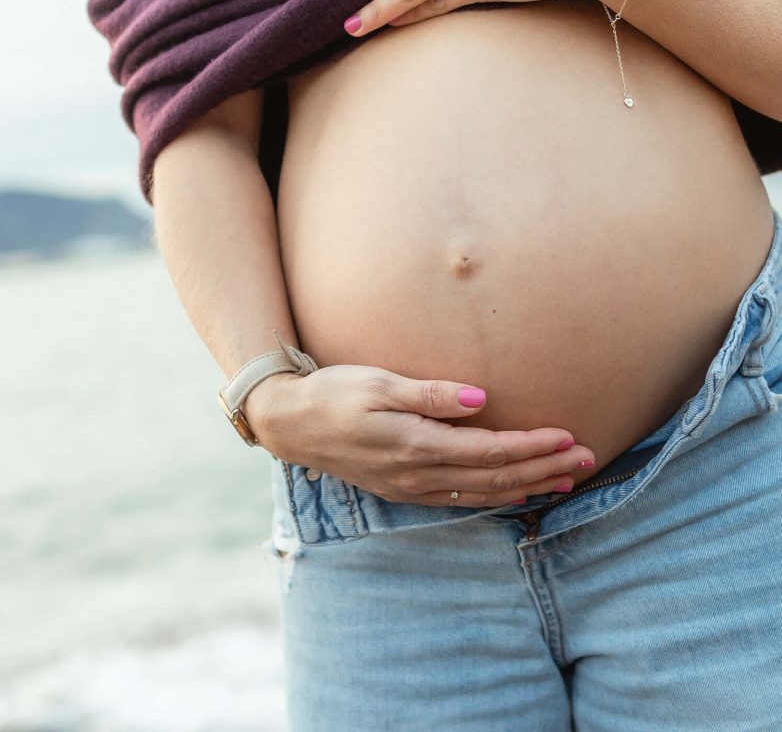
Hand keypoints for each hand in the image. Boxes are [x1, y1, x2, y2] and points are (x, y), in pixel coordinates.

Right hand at [243, 363, 595, 507]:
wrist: (292, 423)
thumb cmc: (335, 393)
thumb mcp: (380, 383)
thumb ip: (431, 394)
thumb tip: (482, 398)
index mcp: (417, 445)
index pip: (491, 451)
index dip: (533, 446)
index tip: (570, 436)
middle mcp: (420, 474)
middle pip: (497, 478)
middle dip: (544, 469)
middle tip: (588, 458)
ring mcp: (412, 487)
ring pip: (484, 494)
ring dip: (528, 486)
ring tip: (565, 480)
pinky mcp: (405, 490)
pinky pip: (462, 499)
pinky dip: (497, 496)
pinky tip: (516, 492)